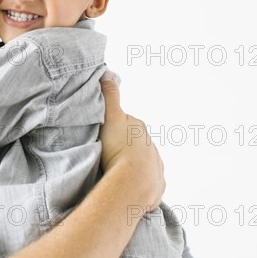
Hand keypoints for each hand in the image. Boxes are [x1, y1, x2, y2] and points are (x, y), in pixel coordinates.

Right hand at [99, 70, 164, 209]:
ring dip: (129, 164)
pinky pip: (145, 180)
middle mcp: (151, 145)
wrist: (133, 183)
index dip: (111, 127)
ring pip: (140, 162)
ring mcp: (155, 166)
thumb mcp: (110, 116)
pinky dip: (137, 181)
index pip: (124, 123)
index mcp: (139, 128)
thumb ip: (109, 95)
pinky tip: (125, 184)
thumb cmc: (119, 149)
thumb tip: (107, 72)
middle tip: (104, 152)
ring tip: (113, 170)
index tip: (100, 134)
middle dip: (121, 146)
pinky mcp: (156, 185)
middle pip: (133, 142)